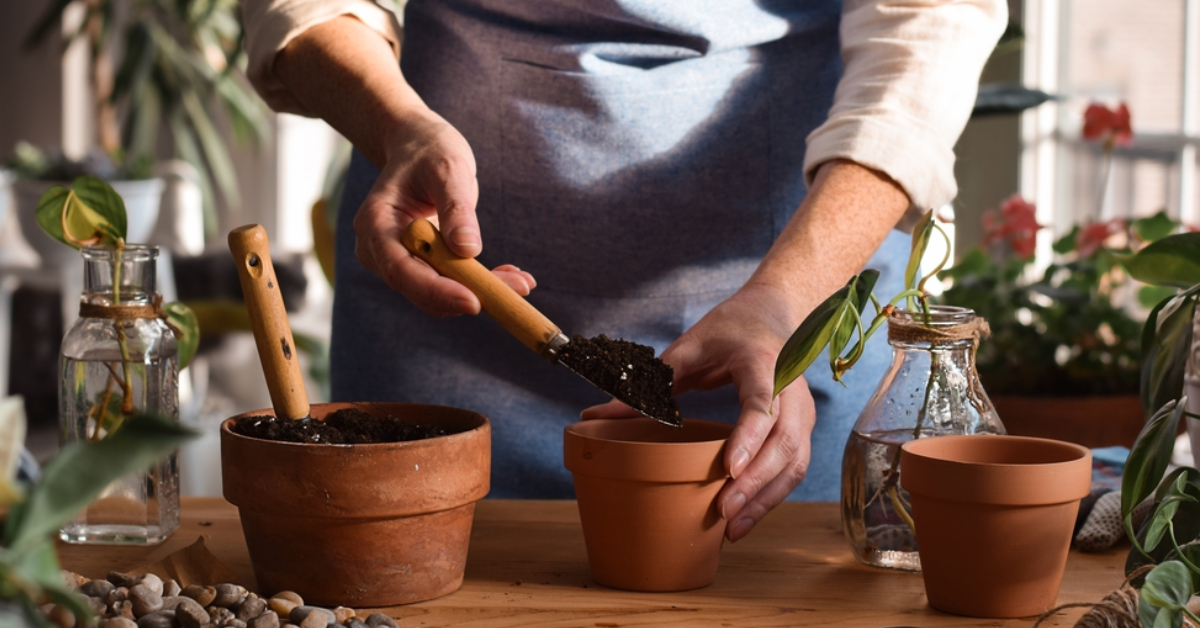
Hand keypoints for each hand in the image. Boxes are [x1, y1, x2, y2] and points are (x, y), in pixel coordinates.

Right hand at [351, 114, 535, 315]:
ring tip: (523, 282)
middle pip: (422, 288)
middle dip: (469, 293)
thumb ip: (456, 208)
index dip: (436, 290)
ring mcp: (400, 259)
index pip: (401, 270)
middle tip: (517, 289)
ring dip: (482, 291)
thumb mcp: (447, 168)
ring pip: (440, 291)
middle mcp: (381, 250)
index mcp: (375, 224)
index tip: (473, 301)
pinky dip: (482, 283)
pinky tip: (513, 276)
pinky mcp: (422, 263)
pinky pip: (451, 282)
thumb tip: (468, 250)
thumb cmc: (429, 150)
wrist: (418, 146)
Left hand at [581, 282, 815, 541]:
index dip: (747, 437)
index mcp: (761, 362)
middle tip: (722, 512)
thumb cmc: (729, 328)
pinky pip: (794, 466)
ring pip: (794, 461)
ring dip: (766, 498)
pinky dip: (773, 494)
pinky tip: (746, 515)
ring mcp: (802, 409)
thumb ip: (650, 382)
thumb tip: (596, 415)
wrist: (772, 311)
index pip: (761, 403)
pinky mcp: (802, 426)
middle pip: (782, 442)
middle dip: (755, 483)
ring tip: (733, 529)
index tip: (728, 468)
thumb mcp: (688, 347)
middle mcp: (790, 388)